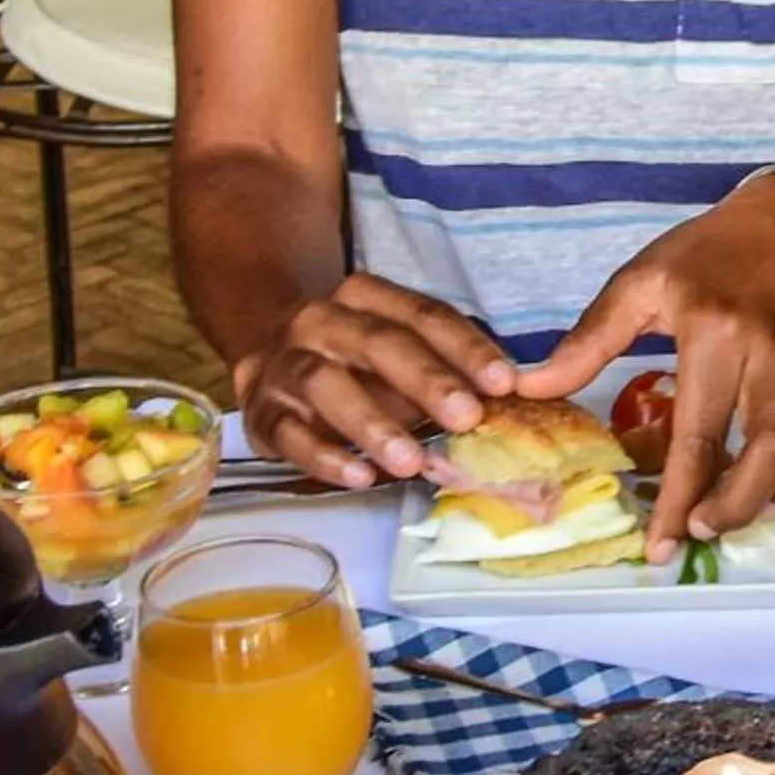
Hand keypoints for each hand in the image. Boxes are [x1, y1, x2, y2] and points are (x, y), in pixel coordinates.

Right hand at [234, 275, 517, 489]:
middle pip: (376, 342)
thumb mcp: (401, 353)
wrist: (270, 358)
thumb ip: (448, 370)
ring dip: (371, 423)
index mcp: (365, 297)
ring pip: (325, 383)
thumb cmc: (358, 363)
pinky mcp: (260, 411)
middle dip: (425, 380)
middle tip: (466, 418)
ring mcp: (285, 364)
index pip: (423, 315)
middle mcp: (321, 321)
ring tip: (411, 462)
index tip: (504, 383)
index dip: (465, 348)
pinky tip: (360, 476)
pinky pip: (287, 431)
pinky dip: (324, 455)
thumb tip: (513, 400)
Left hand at [519, 183, 774, 558]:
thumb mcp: (642, 282)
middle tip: (707, 528)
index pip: (698, 432)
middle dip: (739, 504)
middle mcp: (773, 349)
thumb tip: (530, 388)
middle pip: (769, 447)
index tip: (662, 544)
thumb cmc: (708, 253)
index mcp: (715, 332)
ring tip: (762, 508)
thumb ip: (589, 340)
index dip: (680, 497)